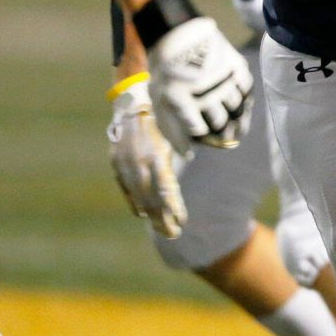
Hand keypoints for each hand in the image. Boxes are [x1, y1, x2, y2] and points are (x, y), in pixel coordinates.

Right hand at [107, 75, 186, 238]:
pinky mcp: (116, 162)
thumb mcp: (177, 130)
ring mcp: (125, 165)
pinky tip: (142, 213)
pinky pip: (125, 188)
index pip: (165, 191)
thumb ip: (192, 145)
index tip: (182, 222)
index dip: (173, 209)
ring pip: (137, 196)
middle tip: (173, 234)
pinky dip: (134, 201)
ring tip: (161, 228)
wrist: (133, 101)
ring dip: (149, 214)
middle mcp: (139, 163)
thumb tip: (219, 149)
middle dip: (162, 219)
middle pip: (151, 199)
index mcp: (156, 156)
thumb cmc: (162, 115)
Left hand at [147, 17, 253, 150]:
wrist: (177, 33)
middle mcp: (204, 91)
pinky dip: (247, 98)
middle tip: (227, 136)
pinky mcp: (234, 64)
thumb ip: (172, 130)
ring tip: (239, 127)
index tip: (206, 140)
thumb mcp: (160, 100)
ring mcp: (221, 78)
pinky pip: (247, 88)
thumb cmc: (166, 71)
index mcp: (182, 101)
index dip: (205, 139)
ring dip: (239, 120)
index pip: (200, 132)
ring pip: (237, 108)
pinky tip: (244, 103)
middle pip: (221, 123)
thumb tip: (189, 156)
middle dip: (224, 133)